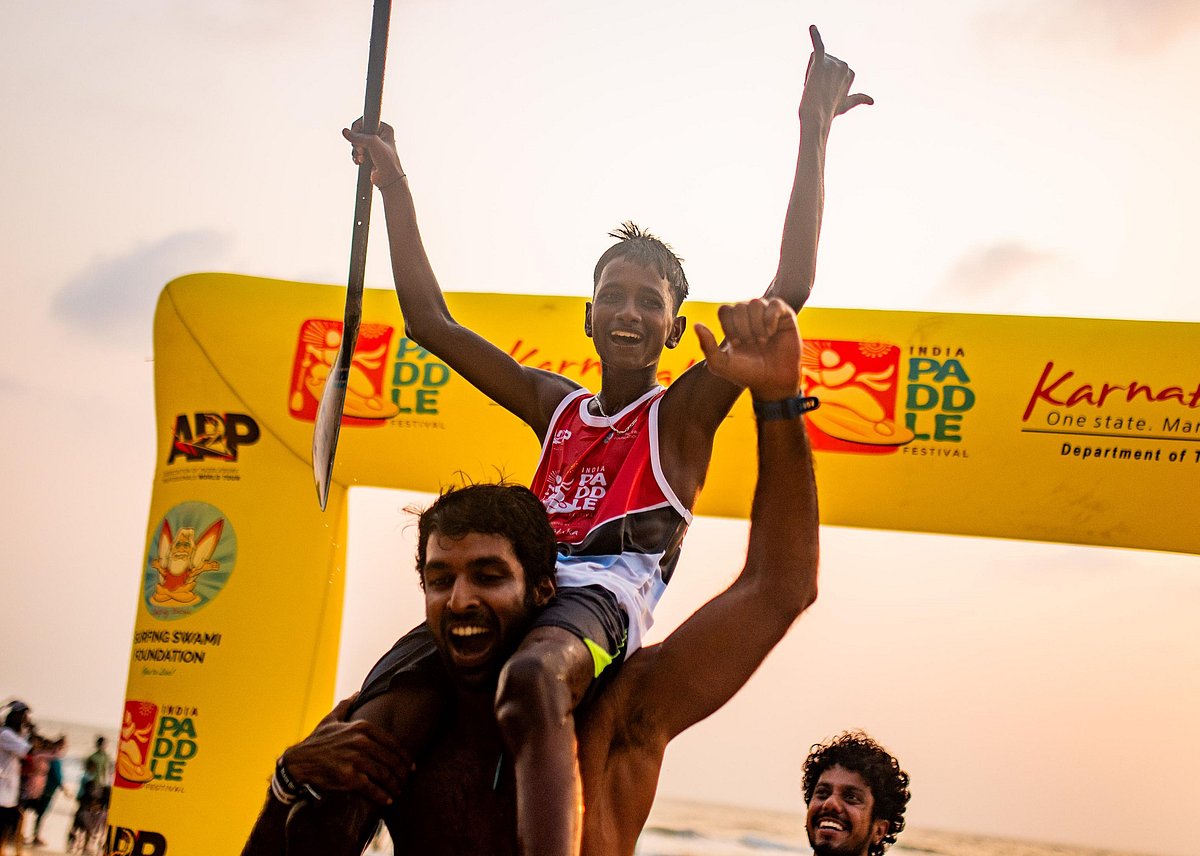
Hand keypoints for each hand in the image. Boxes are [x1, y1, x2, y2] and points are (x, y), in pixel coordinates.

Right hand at [279, 695, 410, 805]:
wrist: (298, 762)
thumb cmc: (316, 741)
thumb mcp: (331, 719)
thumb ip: (346, 705)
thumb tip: (357, 692)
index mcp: (362, 727)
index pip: (392, 743)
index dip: (405, 756)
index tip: (411, 766)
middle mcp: (361, 742)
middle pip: (391, 760)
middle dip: (402, 773)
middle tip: (406, 782)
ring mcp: (355, 759)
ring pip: (384, 774)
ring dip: (394, 786)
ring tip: (398, 792)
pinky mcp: (348, 777)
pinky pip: (372, 788)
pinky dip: (382, 796)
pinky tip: (387, 800)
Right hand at [342, 120, 405, 187]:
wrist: (389, 179)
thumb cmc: (386, 160)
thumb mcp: (372, 143)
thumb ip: (357, 136)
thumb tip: (344, 131)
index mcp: (384, 129)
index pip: (365, 121)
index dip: (357, 128)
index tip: (354, 136)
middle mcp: (379, 136)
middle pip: (358, 133)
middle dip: (356, 143)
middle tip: (361, 150)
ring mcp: (374, 146)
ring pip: (356, 143)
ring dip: (356, 151)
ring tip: (361, 158)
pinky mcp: (369, 155)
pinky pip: (357, 152)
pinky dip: (356, 157)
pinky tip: (359, 162)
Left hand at [695, 298, 801, 401]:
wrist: (772, 382)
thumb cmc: (747, 373)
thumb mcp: (721, 364)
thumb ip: (707, 345)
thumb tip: (696, 324)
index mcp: (734, 325)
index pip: (725, 310)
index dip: (729, 326)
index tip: (736, 344)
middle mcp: (750, 317)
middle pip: (739, 307)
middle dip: (743, 328)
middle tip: (750, 344)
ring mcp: (767, 315)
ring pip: (755, 303)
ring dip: (756, 325)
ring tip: (762, 341)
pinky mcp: (785, 317)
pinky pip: (775, 304)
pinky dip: (770, 318)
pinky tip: (771, 333)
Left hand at [799, 25, 872, 125]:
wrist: (817, 117)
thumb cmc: (830, 111)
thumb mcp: (846, 104)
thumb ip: (859, 98)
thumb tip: (872, 101)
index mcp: (850, 71)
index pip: (829, 65)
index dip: (822, 78)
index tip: (824, 91)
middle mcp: (844, 65)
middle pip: (822, 60)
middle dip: (816, 73)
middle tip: (817, 89)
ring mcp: (833, 64)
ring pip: (815, 59)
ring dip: (810, 72)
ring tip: (813, 86)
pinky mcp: (820, 63)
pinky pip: (818, 46)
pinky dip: (815, 36)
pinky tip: (812, 27)